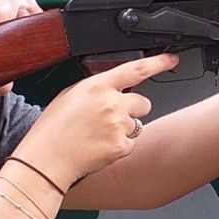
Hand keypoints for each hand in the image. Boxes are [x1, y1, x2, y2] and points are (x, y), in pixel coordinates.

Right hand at [12, 53, 177, 184]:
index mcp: (97, 86)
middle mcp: (111, 103)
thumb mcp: (70, 95)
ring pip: (137, 124)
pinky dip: (118, 146)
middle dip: (133, 109)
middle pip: (143, 102)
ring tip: (98, 134)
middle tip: (111, 118)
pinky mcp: (121, 147)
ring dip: (124, 129)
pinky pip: (130, 144)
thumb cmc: (53, 128)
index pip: (136, 69)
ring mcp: (118, 126)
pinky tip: (99, 146)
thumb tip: (112, 88)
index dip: (158, 63)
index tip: (171, 59)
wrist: (47, 158)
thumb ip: (96, 88)